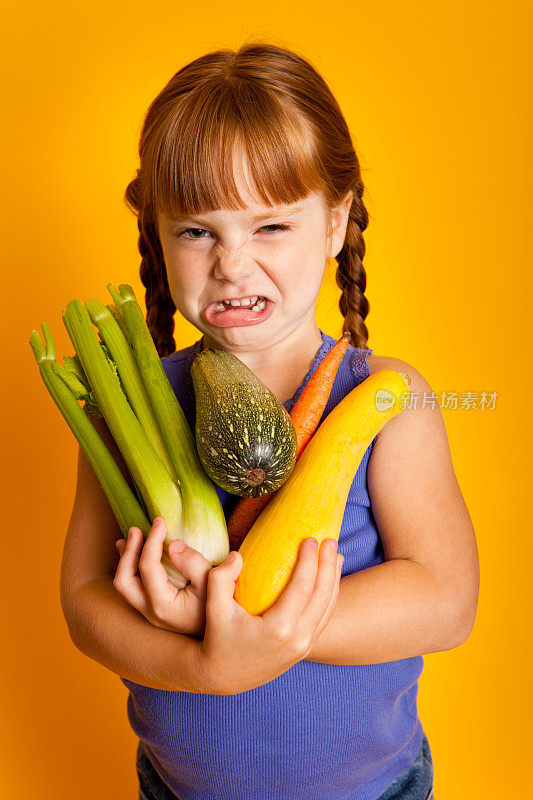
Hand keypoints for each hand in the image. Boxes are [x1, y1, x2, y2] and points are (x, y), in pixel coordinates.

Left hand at [113, 517, 211, 636]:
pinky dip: (131, 569)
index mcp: (162, 605)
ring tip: (129, 539)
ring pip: (124, 586)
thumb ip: (193, 563)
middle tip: (137, 529)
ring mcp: (149, 615)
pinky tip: (136, 556)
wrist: (222, 638)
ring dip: (125, 560)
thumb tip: (173, 545)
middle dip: (128, 551)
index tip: (161, 521)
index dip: (152, 540)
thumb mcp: (213, 582)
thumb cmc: (220, 608)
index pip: (147, 567)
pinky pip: (133, 589)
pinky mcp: (154, 612)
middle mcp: (150, 612)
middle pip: (124, 580)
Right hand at [196, 537, 343, 694]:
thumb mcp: (214, 608)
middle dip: (329, 565)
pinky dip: (330, 596)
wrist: (224, 676)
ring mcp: (304, 646)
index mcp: (278, 629)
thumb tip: (239, 555)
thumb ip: (222, 578)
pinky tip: (329, 579)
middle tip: (330, 540)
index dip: (310, 560)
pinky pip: (325, 618)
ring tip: (336, 555)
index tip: (309, 538)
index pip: (303, 587)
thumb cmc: (217, 638)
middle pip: (323, 595)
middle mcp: (297, 640)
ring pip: (329, 608)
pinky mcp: (305, 649)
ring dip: (334, 579)